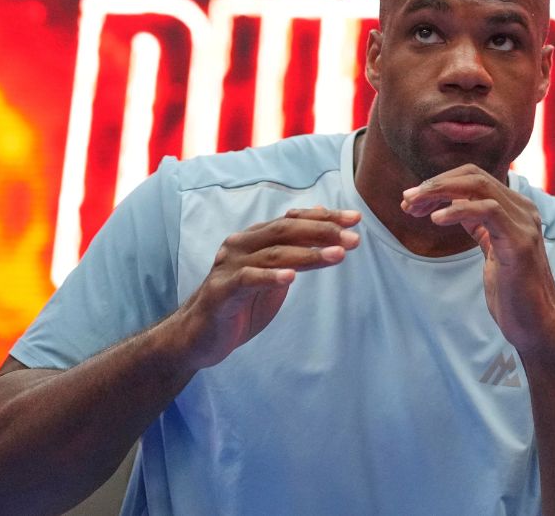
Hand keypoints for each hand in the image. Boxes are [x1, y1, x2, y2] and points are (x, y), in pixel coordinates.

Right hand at [174, 207, 360, 369]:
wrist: (199, 337)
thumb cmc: (239, 304)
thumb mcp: (272, 275)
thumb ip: (293, 250)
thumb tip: (322, 222)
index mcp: (254, 238)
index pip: (293, 220)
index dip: (324, 217)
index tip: (355, 220)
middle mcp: (241, 245)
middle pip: (285, 230)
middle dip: (323, 232)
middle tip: (354, 238)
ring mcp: (229, 266)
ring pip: (273, 253)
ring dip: (308, 254)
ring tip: (338, 255)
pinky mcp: (221, 291)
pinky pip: (248, 279)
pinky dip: (270, 277)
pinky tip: (291, 278)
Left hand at [401, 165, 554, 351]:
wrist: (536, 326)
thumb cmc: (512, 292)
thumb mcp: (490, 249)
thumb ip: (478, 224)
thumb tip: (454, 202)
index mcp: (516, 209)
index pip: (474, 177)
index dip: (440, 183)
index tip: (412, 200)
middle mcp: (524, 210)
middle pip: (474, 176)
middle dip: (435, 184)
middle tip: (407, 199)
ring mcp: (524, 224)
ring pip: (479, 186)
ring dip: (440, 192)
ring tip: (414, 206)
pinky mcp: (520, 242)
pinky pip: (487, 210)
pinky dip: (458, 210)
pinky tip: (436, 219)